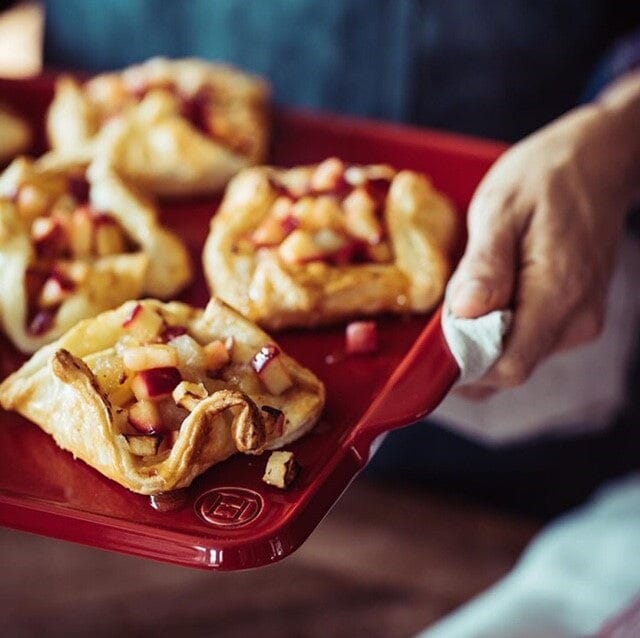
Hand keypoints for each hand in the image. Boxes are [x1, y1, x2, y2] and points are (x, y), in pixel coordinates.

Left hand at [448, 74, 639, 398]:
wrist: (596, 160)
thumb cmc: (544, 178)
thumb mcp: (500, 209)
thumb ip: (484, 265)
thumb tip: (463, 314)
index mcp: (558, 295)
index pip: (509, 366)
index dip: (465, 368)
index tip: (431, 351)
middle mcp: (577, 321)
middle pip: (511, 367)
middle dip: (468, 353)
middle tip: (439, 318)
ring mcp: (580, 321)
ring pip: (518, 355)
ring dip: (483, 340)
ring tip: (468, 295)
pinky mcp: (575, 316)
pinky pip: (529, 340)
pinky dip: (501, 329)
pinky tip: (490, 295)